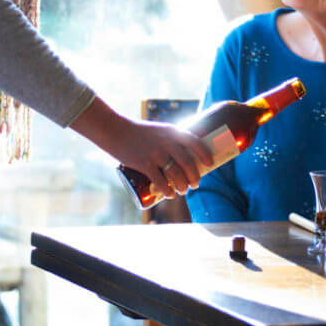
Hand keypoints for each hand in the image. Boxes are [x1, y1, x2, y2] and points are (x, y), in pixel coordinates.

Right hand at [70, 98, 213, 198]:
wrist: (115, 130)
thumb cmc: (137, 131)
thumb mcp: (158, 130)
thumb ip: (169, 139)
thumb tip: (182, 154)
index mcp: (172, 132)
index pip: (195, 143)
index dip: (205, 154)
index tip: (210, 164)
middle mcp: (167, 142)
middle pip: (188, 163)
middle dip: (194, 177)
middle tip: (195, 185)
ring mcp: (156, 154)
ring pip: (176, 175)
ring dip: (182, 186)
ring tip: (183, 191)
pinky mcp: (144, 164)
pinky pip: (160, 182)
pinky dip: (167, 191)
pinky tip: (168, 195)